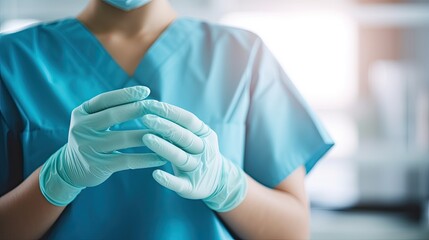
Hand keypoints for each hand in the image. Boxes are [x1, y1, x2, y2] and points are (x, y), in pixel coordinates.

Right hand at [39, 86, 165, 205]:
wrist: (70, 169)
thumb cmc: (90, 139)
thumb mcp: (91, 121)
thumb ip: (109, 109)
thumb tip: (144, 96)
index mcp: (81, 113)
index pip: (104, 99)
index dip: (126, 94)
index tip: (146, 91)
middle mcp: (81, 129)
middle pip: (113, 116)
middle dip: (138, 110)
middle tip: (158, 108)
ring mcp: (88, 148)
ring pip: (123, 139)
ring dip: (147, 135)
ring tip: (166, 133)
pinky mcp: (98, 166)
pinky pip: (126, 160)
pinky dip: (145, 158)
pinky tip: (160, 158)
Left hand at [141, 100, 246, 211]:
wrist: (217, 180)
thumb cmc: (197, 152)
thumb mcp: (194, 136)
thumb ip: (177, 126)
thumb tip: (150, 108)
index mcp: (205, 134)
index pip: (188, 119)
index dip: (170, 111)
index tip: (150, 104)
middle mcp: (204, 150)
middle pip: (184, 137)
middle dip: (165, 126)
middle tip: (145, 118)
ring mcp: (198, 170)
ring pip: (181, 157)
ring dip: (164, 147)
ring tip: (146, 138)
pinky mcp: (192, 188)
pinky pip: (179, 184)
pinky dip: (168, 180)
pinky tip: (155, 174)